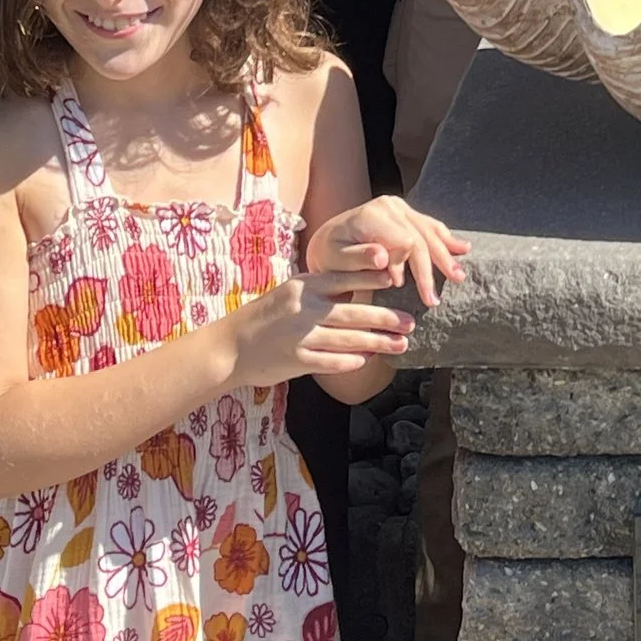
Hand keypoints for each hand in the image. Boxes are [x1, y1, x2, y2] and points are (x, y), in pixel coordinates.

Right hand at [228, 266, 411, 379]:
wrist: (229, 347)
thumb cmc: (264, 317)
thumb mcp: (289, 293)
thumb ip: (320, 291)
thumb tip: (357, 290)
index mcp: (303, 286)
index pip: (344, 278)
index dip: (372, 278)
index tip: (395, 279)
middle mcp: (304, 308)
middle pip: (354, 312)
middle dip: (386, 318)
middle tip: (410, 322)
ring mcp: (301, 335)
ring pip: (348, 339)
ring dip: (378, 342)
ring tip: (401, 344)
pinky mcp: (297, 360)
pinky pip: (332, 361)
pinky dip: (353, 361)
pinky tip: (369, 360)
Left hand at [307, 198, 468, 307]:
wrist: (327, 241)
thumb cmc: (329, 254)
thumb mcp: (334, 259)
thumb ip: (357, 258)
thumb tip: (383, 257)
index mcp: (371, 216)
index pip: (403, 241)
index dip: (406, 265)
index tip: (399, 286)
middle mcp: (388, 206)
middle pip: (420, 238)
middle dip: (430, 270)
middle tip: (434, 300)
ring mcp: (399, 207)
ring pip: (430, 232)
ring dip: (445, 257)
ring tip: (458, 278)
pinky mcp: (406, 212)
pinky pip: (430, 225)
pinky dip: (446, 239)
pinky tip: (463, 248)